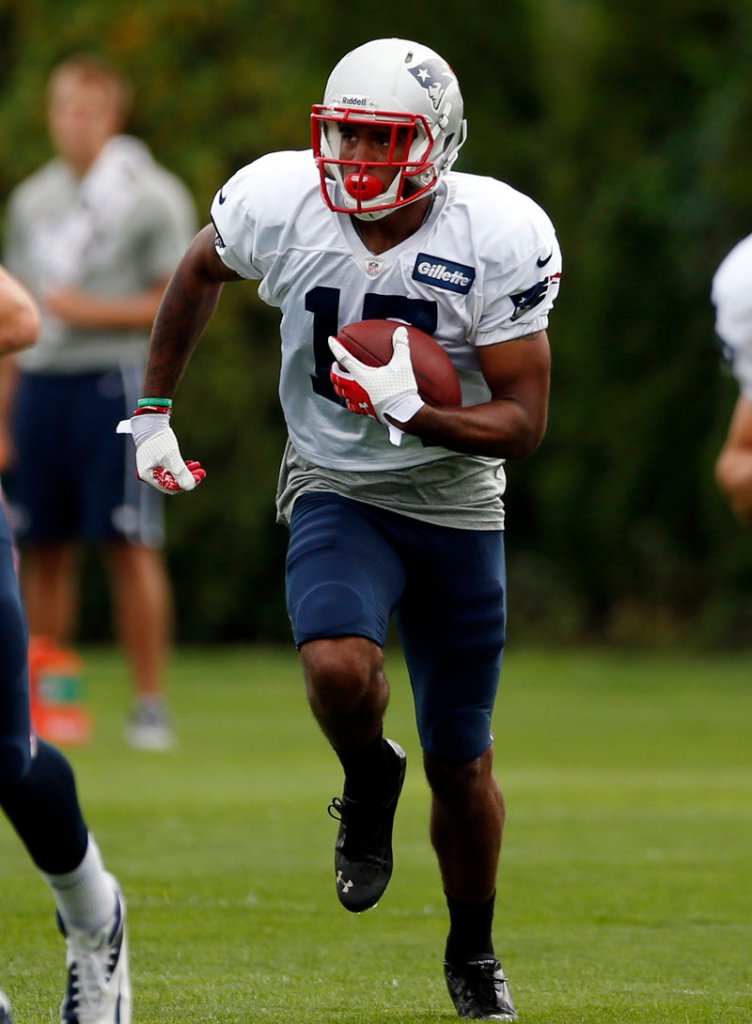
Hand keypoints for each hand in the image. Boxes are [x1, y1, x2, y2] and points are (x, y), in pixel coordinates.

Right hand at [118, 413, 205, 493]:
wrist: (151, 422)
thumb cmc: (159, 440)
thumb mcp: (172, 457)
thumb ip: (181, 473)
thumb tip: (190, 486)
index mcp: (148, 476)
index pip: (171, 488)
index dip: (186, 484)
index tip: (199, 477)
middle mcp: (148, 474)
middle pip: (172, 482)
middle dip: (188, 477)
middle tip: (202, 472)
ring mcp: (151, 467)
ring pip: (172, 475)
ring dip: (186, 472)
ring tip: (198, 466)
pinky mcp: (155, 460)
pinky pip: (170, 468)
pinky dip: (181, 466)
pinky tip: (191, 463)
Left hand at [328, 324, 424, 443]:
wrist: (405, 414)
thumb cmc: (401, 390)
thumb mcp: (403, 365)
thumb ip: (401, 346)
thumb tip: (401, 331)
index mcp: (362, 375)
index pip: (343, 358)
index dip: (336, 347)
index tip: (330, 340)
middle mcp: (356, 389)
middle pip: (336, 378)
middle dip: (334, 370)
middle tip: (336, 365)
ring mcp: (359, 401)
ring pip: (341, 393)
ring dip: (339, 385)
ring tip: (342, 381)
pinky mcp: (365, 411)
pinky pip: (351, 406)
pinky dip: (349, 399)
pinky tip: (353, 399)